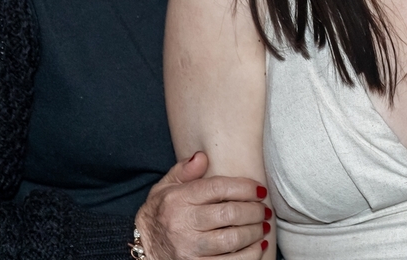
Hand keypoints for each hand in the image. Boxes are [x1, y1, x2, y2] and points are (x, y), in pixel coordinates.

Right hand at [135, 152, 271, 258]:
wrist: (142, 248)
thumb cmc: (160, 213)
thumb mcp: (165, 187)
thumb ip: (184, 171)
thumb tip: (203, 156)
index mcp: (178, 200)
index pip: (218, 188)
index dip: (244, 187)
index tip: (259, 190)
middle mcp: (183, 224)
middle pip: (229, 214)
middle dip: (254, 211)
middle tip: (264, 210)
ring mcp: (189, 250)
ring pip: (232, 239)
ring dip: (255, 232)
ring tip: (263, 226)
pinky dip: (250, 255)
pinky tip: (259, 247)